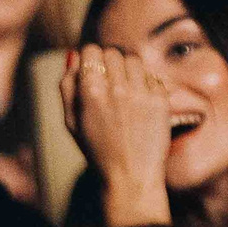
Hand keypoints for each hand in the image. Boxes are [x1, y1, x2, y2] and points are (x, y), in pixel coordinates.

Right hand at [61, 46, 172, 225]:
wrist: (130, 176)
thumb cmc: (97, 151)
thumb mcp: (70, 121)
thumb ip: (67, 86)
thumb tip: (73, 55)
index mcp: (90, 91)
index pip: (91, 50)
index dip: (90, 60)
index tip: (93, 72)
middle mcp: (116, 87)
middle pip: (113, 52)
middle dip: (109, 64)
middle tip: (110, 85)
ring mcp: (141, 92)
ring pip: (134, 60)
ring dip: (128, 71)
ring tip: (126, 92)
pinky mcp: (160, 100)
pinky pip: (152, 76)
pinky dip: (146, 85)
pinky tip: (140, 104)